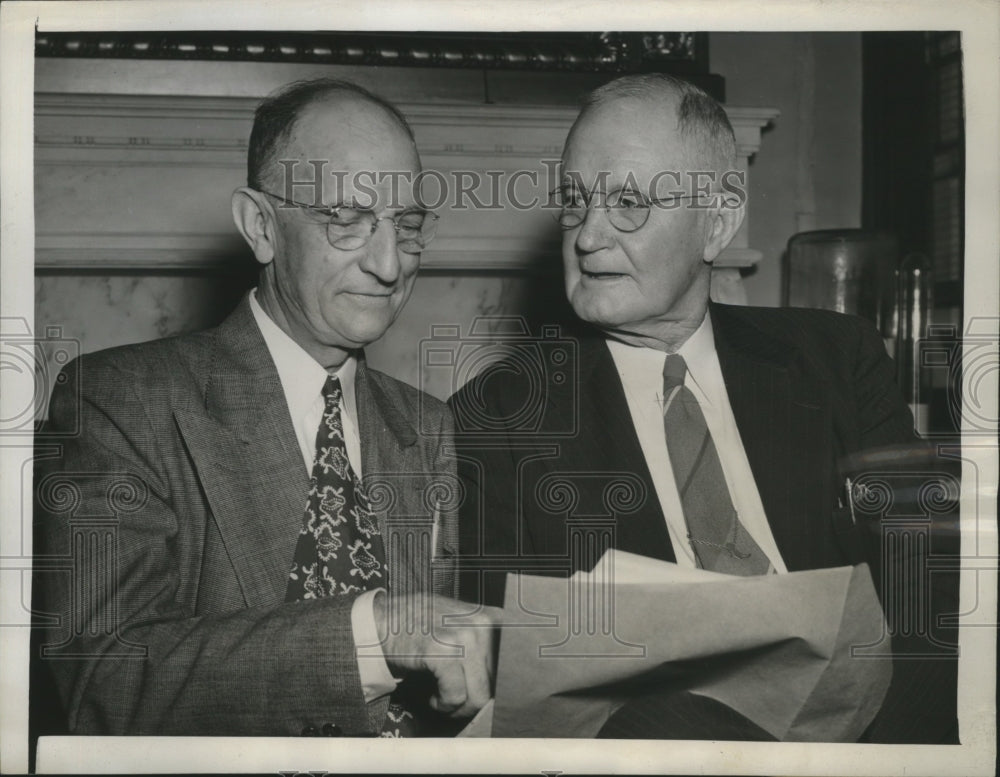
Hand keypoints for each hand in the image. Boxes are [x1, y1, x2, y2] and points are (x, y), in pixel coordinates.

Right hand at [374, 592, 501, 717]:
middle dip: (476, 699)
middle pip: (497, 684)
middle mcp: (482, 624)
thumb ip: (485, 641)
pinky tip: (433, 696)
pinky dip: (443, 704)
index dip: (507, 685)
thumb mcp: (459, 621)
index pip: (517, 661)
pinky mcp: (443, 653)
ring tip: (443, 696)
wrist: (381, 620)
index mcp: (490, 617)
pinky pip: (455, 697)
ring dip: (459, 706)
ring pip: (479, 696)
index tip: (495, 697)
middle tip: (456, 697)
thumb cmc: (419, 625)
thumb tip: (508, 680)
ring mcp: (463, 637)